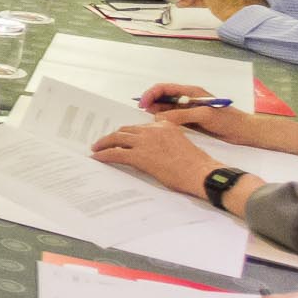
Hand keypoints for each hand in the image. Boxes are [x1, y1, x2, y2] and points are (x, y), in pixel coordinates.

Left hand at [90, 119, 220, 196]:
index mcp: (164, 125)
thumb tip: (152, 150)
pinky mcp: (140, 155)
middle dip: (113, 136)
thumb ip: (164, 141)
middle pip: (125, 130)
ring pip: (117, 139)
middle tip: (103, 142)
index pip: (139, 127)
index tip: (120, 137)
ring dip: (104, 143)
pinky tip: (98, 158)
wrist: (200, 172)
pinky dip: (104, 155)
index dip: (127, 132)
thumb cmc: (195, 165)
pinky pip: (115, 153)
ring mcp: (145, 141)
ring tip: (96, 149)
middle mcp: (153, 130)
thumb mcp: (179, 145)